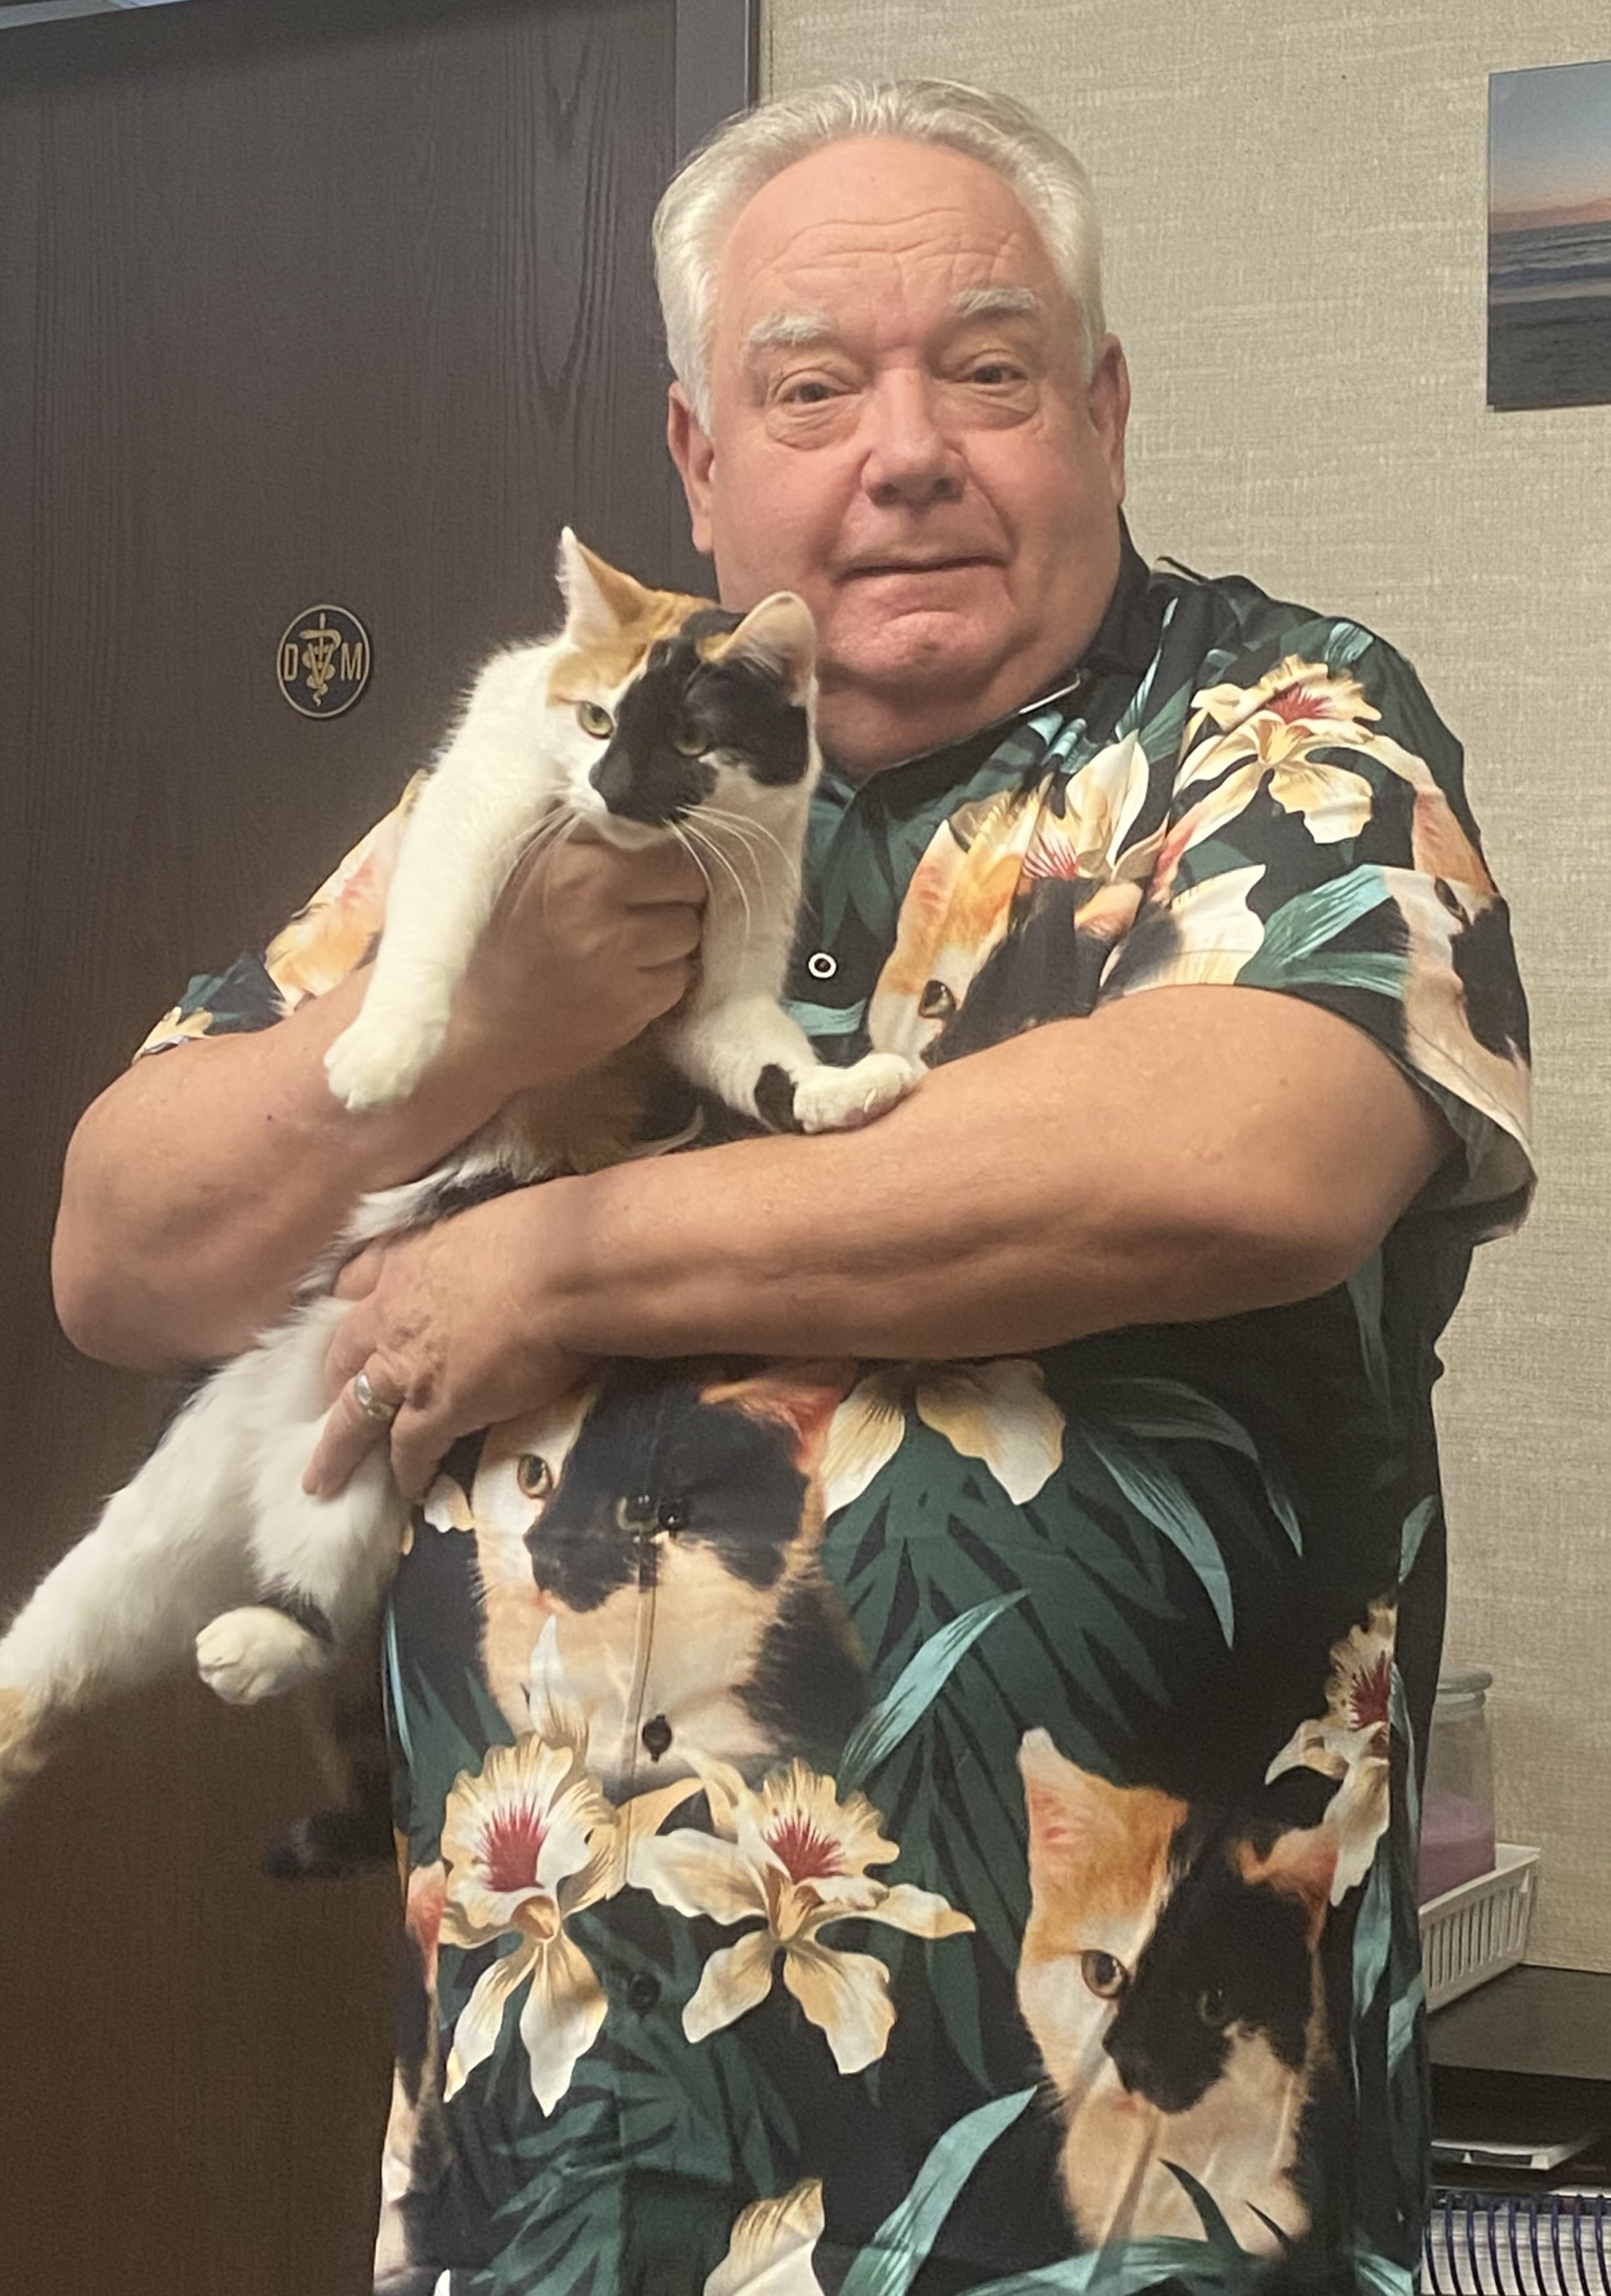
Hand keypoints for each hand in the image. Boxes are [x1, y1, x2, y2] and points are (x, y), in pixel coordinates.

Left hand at [302, 1188, 595, 1498]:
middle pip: (343, 1352)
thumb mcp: (493, 1218)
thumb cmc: (547, 1230)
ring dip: (338, 1449)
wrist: (565, 1267)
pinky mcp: (438, 1408)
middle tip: (322, 1403)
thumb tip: (504, 1243)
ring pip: (354, 1414)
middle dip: (331, 1380)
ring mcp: (408, 1365)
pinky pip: (409, 1447)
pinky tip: (407, 1489)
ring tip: (322, 1479)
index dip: (348, 1304)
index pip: (356, 1281)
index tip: (343, 1317)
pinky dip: (406, 1470)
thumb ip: (478, 1241)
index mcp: (408, 1260)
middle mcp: (394, 1313)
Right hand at [445, 828, 705, 1098]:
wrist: (480, 1033)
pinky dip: (663, 976)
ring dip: (670, 934)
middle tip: (644, 899)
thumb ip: (578, 837)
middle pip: (685, 876)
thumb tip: (637, 805)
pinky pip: (680, 976)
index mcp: (566, 863)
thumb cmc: (497, 942)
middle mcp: (594, 904)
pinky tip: (627, 977)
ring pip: (688, 927)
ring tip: (630, 941)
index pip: (655, 831)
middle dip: (674, 886)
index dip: (656, 845)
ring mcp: (617, 958)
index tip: (645, 857)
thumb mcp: (522, 870)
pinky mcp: (633, 1005)